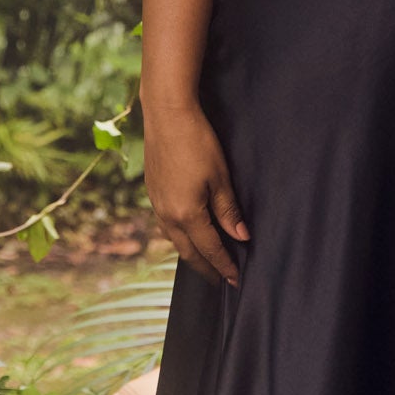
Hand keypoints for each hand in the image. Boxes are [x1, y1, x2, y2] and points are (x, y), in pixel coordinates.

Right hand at [143, 101, 250, 287]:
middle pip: (189, 252)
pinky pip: (165, 226)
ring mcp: (156, 204)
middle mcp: (167, 215)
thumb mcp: (220, 176)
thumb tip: (242, 237)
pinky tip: (187, 234)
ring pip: (174, 241)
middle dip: (206, 268)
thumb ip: (229, 210)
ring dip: (191, 254)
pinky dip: (179, 237)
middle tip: (221, 280)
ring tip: (206, 262)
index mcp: (187, 214)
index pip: (210, 249)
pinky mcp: (152, 193)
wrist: (166, 114)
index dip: (224, 265)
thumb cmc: (197, 142)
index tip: (236, 280)